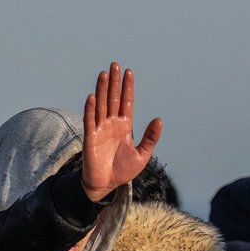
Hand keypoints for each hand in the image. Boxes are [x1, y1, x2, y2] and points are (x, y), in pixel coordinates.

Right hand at [81, 63, 162, 202]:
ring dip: (102, 89)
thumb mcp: (142, 154)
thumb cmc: (123, 170)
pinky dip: (90, 109)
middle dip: (114, 82)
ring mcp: (100, 130)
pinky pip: (90, 121)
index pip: (126, 102)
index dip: (128, 87)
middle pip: (113, 98)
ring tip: (104, 74)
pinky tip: (92, 96)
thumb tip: (159, 120)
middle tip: (114, 65)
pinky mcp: (90, 138)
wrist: (106, 185)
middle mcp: (111, 124)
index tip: (129, 72)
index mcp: (125, 126)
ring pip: (101, 105)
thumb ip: (150, 137)